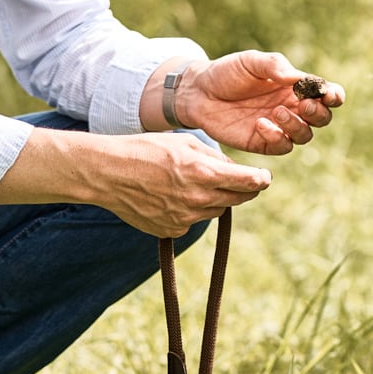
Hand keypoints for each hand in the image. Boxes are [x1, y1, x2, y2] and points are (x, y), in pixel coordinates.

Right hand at [109, 132, 272, 235]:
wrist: (107, 174)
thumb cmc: (145, 150)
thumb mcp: (184, 142)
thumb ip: (213, 157)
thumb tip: (234, 170)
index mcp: (203, 173)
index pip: (248, 182)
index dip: (260, 180)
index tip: (264, 178)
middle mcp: (197, 200)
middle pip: (236, 200)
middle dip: (241, 190)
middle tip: (240, 181)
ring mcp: (184, 218)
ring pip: (215, 211)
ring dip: (214, 199)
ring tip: (192, 183)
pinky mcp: (172, 230)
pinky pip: (193, 221)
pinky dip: (191, 210)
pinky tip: (171, 196)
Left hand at [172, 51, 344, 153]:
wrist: (198, 92)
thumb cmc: (227, 73)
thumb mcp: (250, 61)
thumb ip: (274, 66)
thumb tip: (297, 78)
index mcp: (295, 87)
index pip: (326, 94)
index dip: (334, 96)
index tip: (328, 94)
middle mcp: (292, 108)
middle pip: (322, 118)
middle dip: (319, 114)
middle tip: (304, 105)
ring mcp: (279, 127)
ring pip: (305, 136)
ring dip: (297, 126)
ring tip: (277, 112)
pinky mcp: (262, 142)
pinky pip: (281, 146)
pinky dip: (277, 137)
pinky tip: (260, 124)